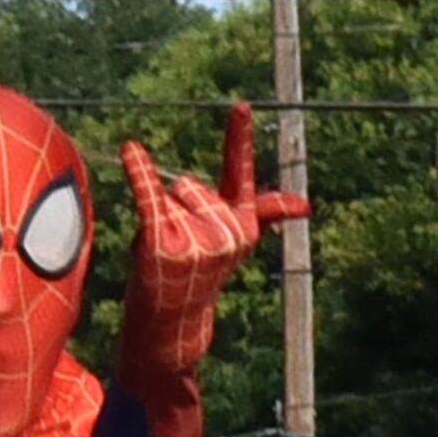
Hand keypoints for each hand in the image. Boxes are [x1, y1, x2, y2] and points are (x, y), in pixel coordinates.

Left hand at [117, 101, 310, 375]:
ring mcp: (197, 239)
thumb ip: (262, 212)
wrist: (171, 331)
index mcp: (244, 227)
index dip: (238, 138)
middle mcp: (227, 232)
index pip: (241, 172)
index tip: (240, 106)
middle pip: (189, 184)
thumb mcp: (230, 242)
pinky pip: (148, 195)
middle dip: (177, 209)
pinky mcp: (165, 244)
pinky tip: (130, 149)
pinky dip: (137, 171)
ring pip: (168, 196)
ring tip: (164, 257)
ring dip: (158, 220)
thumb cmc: (195, 279)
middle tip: (178, 251)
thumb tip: (307, 206)